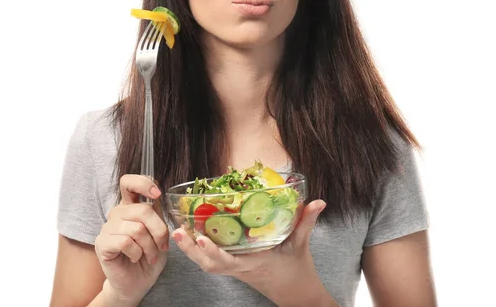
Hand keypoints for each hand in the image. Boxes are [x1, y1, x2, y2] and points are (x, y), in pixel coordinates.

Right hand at [94, 175, 168, 304]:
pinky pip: (125, 242)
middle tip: (162, 246)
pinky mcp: (102, 242)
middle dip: (159, 231)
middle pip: (143, 210)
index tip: (157, 194)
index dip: (143, 183)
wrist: (137, 283)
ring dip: (149, 246)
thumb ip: (157, 213)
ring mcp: (108, 227)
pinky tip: (134, 258)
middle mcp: (118, 212)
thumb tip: (157, 196)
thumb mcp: (159, 232)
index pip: (129, 182)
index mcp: (131, 206)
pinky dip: (136, 253)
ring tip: (149, 256)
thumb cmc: (149, 256)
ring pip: (137, 228)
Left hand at [172, 199, 328, 305]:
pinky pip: (213, 261)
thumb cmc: (297, 270)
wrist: (297, 294)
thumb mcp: (301, 244)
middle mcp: (240, 267)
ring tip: (178, 232)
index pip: (227, 261)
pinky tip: (192, 235)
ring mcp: (236, 269)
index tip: (200, 236)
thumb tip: (319, 201)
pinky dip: (200, 251)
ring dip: (191, 251)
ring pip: (208, 264)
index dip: (212, 251)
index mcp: (253, 263)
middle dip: (191, 250)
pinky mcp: (236, 266)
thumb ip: (307, 221)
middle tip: (177, 232)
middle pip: (209, 264)